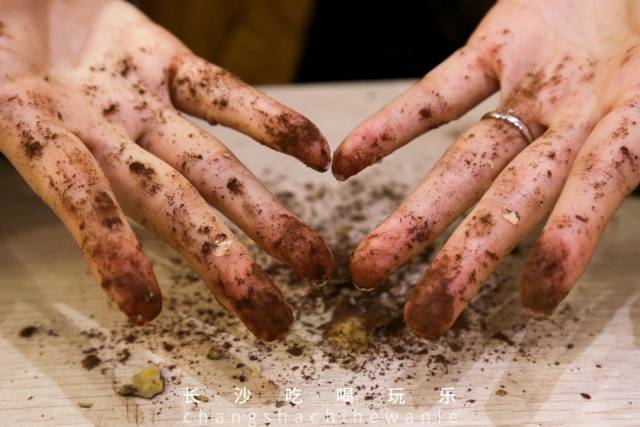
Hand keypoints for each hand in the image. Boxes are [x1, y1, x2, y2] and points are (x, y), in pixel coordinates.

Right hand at [0, 0, 332, 340]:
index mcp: (36, 135)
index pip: (83, 200)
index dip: (111, 248)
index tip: (144, 308)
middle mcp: (99, 132)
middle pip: (171, 206)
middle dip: (222, 262)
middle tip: (272, 320)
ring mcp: (138, 101)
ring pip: (211, 167)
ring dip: (265, 215)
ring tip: (313, 263)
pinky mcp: (164, 59)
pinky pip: (224, 94)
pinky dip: (270, 121)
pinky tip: (315, 153)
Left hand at [334, 0, 639, 337]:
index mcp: (622, 137)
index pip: (586, 199)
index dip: (565, 244)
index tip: (537, 303)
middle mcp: (568, 127)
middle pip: (510, 203)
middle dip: (466, 261)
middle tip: (422, 323)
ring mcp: (528, 93)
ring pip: (465, 164)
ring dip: (415, 218)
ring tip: (369, 268)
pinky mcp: (496, 46)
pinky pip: (439, 92)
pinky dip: (392, 127)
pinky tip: (346, 163)